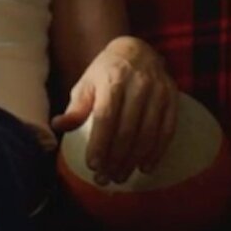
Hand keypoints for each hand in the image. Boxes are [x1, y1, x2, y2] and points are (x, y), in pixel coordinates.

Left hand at [51, 36, 178, 184]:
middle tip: (105, 179)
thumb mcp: (87, 83)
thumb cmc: (106, 71)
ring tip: (120, 176)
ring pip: (148, 134)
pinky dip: (156, 152)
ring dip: (133, 160)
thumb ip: (76, 107)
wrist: (137, 51)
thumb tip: (57, 126)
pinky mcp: (172, 99)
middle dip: (115, 158)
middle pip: (127, 129)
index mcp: (112, 80)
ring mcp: (158, 92)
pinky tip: (145, 167)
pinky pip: (167, 131)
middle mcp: (137, 85)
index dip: (99, 143)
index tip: (92, 165)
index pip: (106, 117)